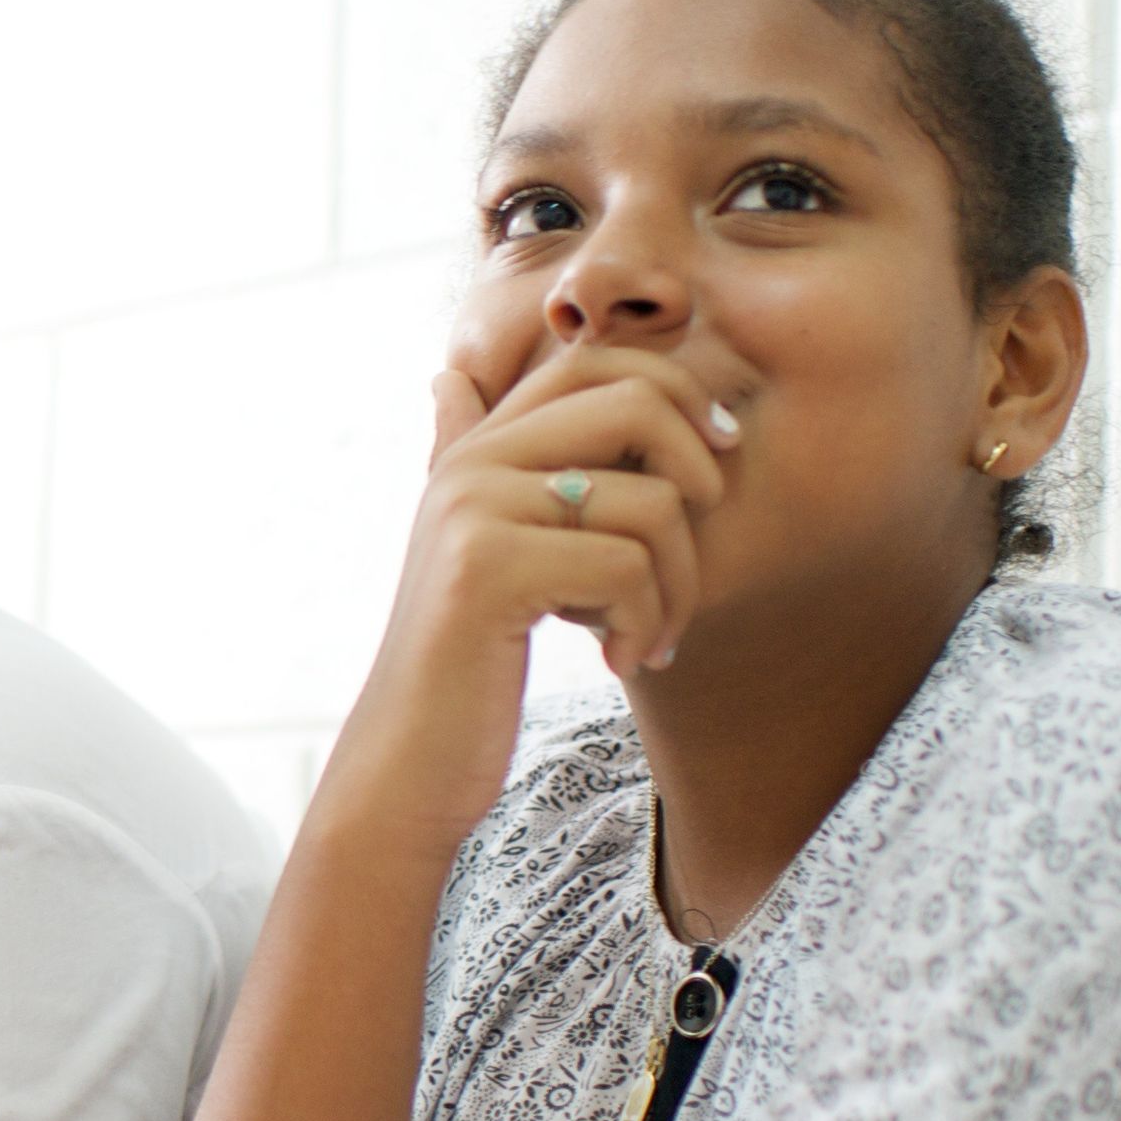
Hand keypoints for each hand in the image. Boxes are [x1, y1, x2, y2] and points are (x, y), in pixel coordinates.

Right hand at [340, 347, 738, 838]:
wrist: (408, 763)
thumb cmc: (463, 664)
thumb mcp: (478, 549)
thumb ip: (479, 466)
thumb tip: (447, 378)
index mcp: (475, 447)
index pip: (600, 358)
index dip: (680, 395)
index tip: (712, 462)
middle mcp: (469, 462)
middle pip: (638, 401)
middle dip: (700, 476)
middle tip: (690, 556)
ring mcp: (474, 510)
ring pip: (651, 501)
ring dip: (681, 585)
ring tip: (651, 636)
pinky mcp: (488, 570)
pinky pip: (628, 567)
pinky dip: (648, 624)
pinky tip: (624, 661)